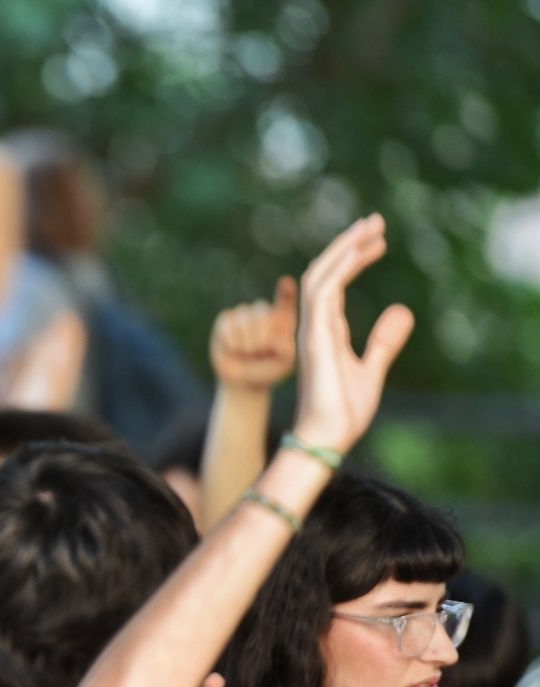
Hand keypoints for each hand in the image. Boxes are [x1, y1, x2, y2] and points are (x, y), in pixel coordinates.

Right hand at [211, 276, 296, 391]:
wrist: (244, 382)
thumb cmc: (269, 371)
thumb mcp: (285, 362)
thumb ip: (285, 346)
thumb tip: (269, 336)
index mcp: (284, 319)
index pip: (285, 301)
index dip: (285, 292)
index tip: (286, 282)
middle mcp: (264, 312)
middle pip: (262, 312)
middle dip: (260, 336)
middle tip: (259, 352)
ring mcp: (243, 314)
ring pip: (244, 319)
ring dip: (246, 343)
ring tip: (248, 353)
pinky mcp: (225, 320)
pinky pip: (228, 327)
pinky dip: (232, 343)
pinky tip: (234, 349)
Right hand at [291, 214, 414, 452]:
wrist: (326, 437)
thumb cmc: (342, 412)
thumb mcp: (371, 370)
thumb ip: (384, 341)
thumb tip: (403, 310)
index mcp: (326, 332)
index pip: (335, 284)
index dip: (354, 259)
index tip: (378, 241)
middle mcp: (315, 326)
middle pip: (324, 272)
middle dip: (348, 245)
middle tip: (375, 222)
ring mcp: (311, 330)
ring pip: (320, 275)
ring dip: (345, 249)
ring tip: (371, 228)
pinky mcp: (315, 337)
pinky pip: (322, 292)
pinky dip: (339, 269)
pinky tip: (358, 252)